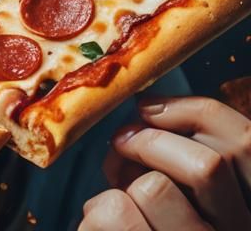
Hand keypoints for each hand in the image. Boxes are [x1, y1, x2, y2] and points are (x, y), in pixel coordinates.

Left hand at [80, 95, 250, 229]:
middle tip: (120, 148)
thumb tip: (145, 112)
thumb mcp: (182, 202)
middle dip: (147, 144)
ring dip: (117, 186)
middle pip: (205, 165)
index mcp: (246, 215)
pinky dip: (93, 213)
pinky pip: (112, 214)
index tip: (147, 110)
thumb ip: (180, 168)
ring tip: (108, 209)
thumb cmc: (147, 228)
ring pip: (154, 188)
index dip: (191, 112)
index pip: (246, 144)